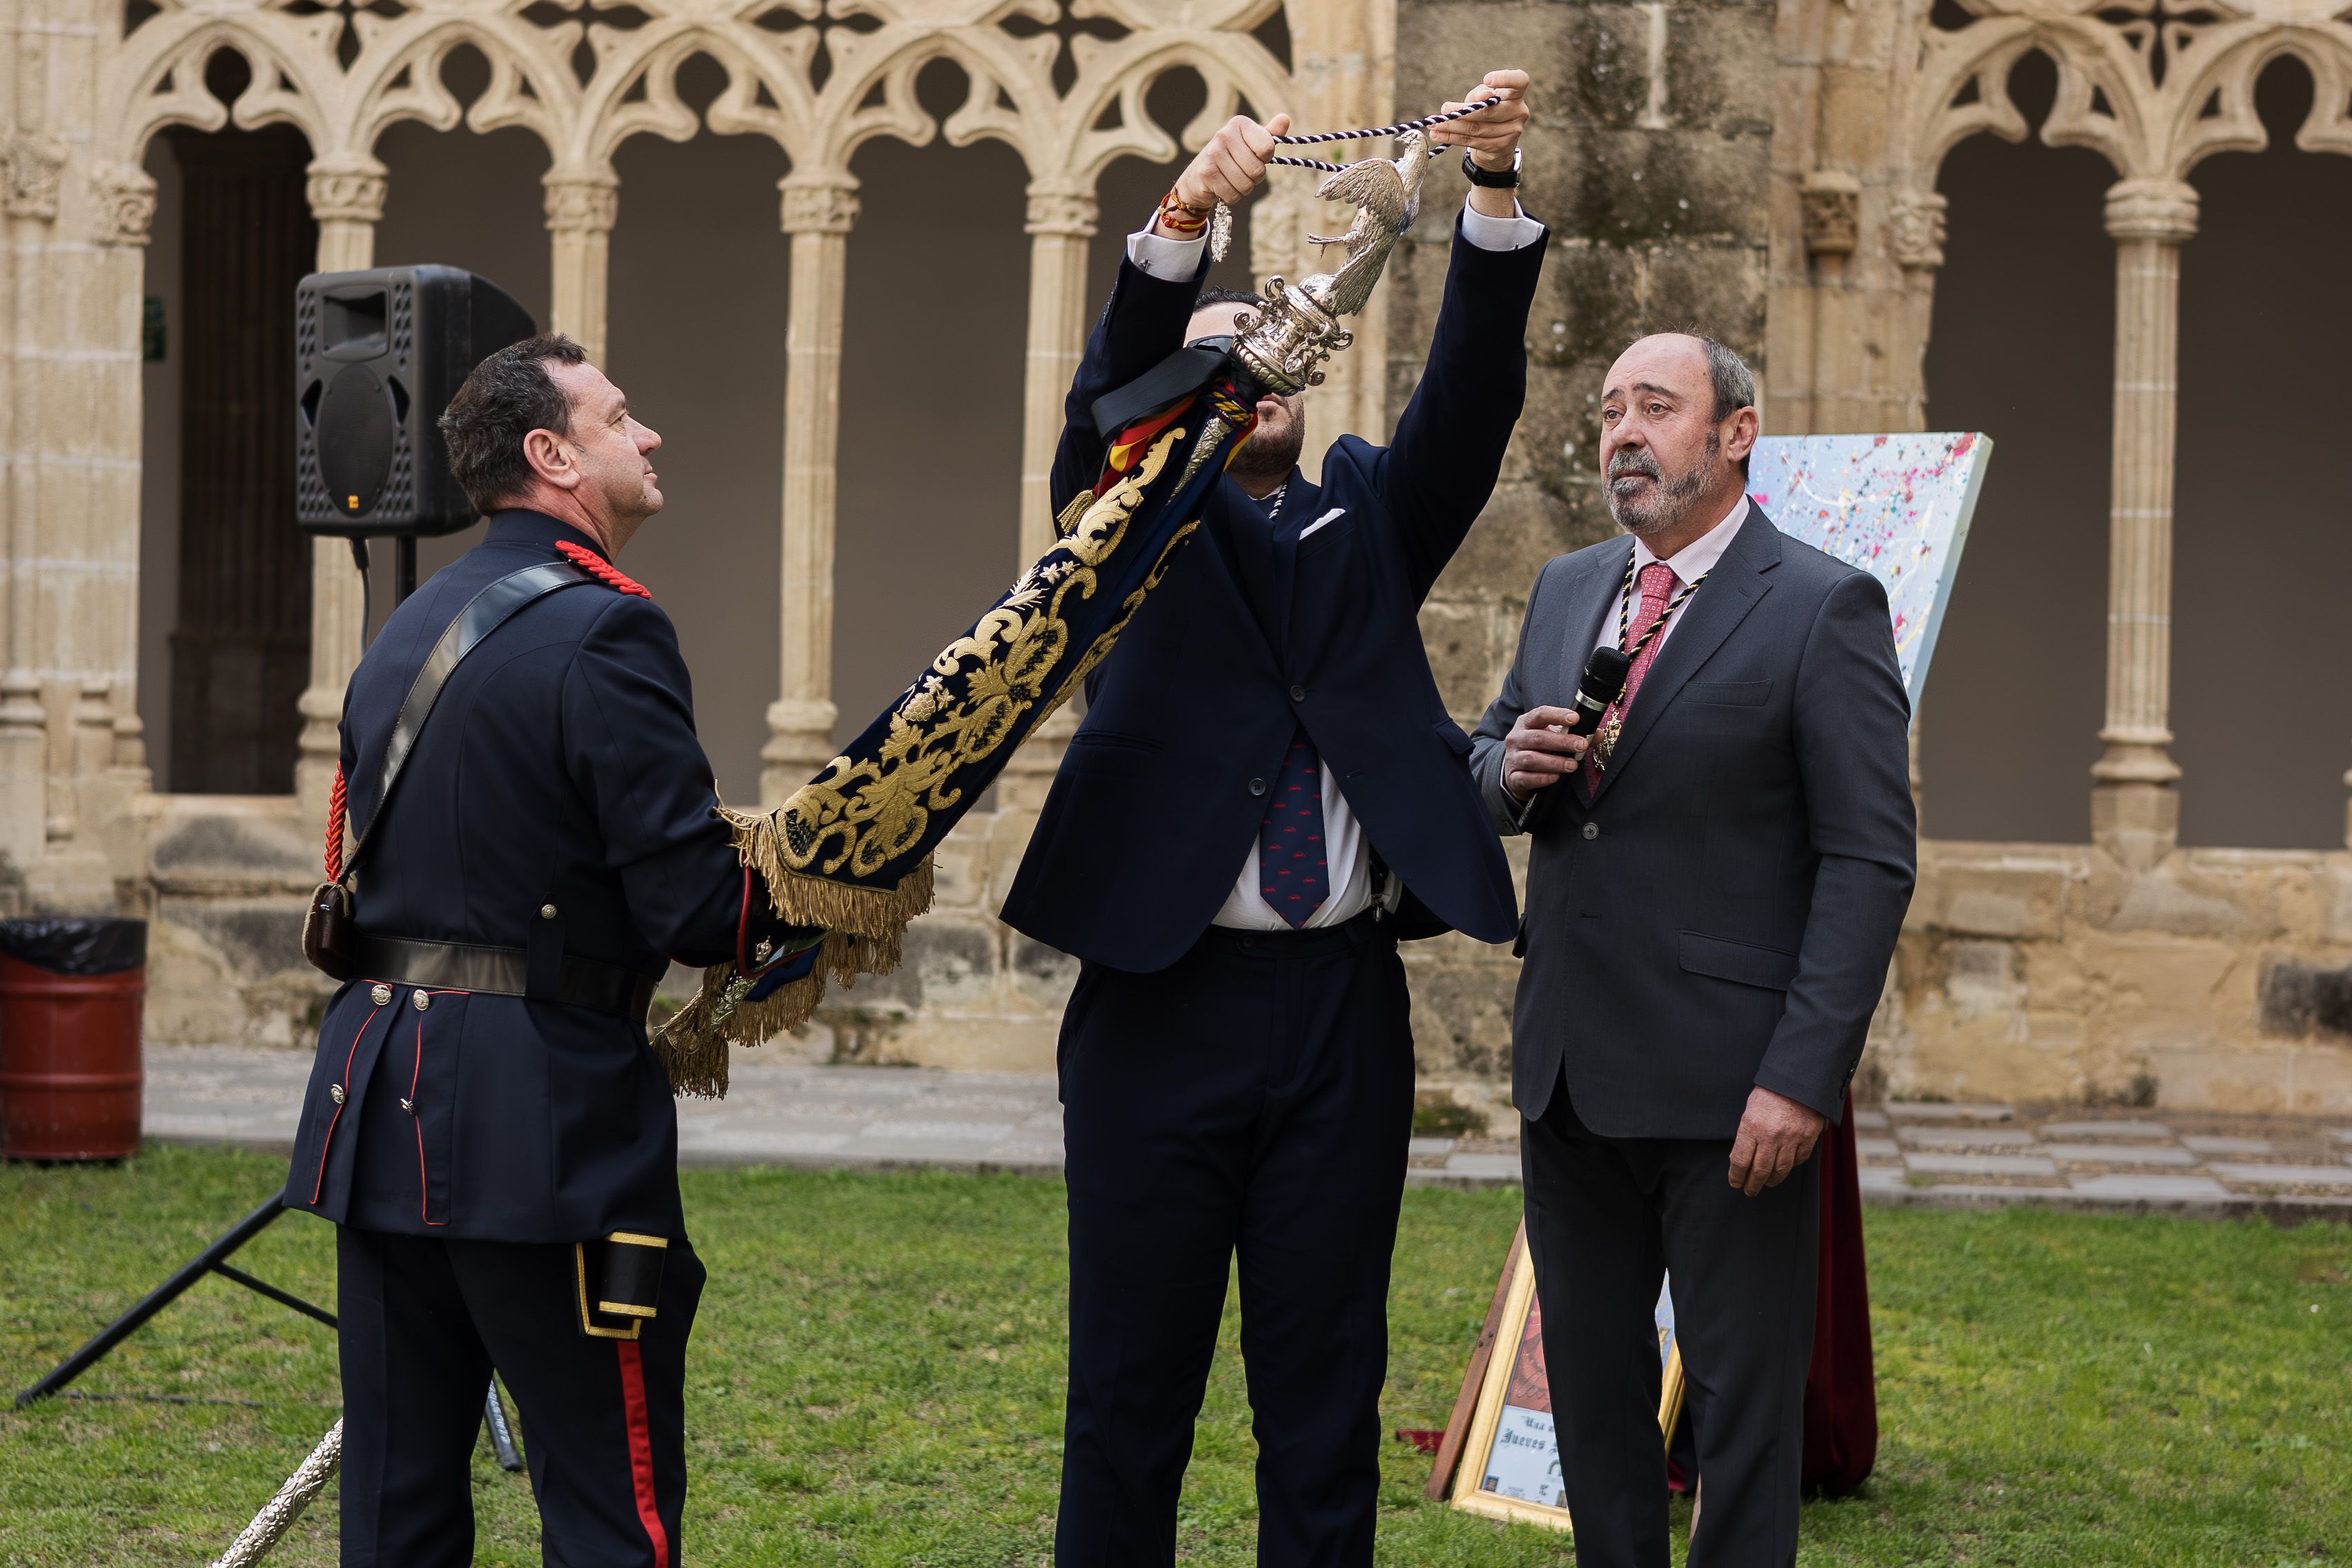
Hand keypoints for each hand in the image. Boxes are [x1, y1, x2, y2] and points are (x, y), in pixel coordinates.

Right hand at [1167, 114, 1291, 222]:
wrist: (1198, 176)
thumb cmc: (1232, 159)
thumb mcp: (1251, 144)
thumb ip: (1269, 134)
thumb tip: (1285, 118)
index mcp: (1239, 124)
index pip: (1267, 148)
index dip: (1265, 159)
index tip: (1255, 157)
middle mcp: (1224, 134)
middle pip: (1258, 170)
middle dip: (1254, 178)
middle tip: (1242, 172)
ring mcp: (1213, 153)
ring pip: (1246, 185)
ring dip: (1243, 189)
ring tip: (1231, 179)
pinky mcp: (1206, 173)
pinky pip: (1233, 195)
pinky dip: (1231, 197)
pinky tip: (1222, 187)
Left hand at [1431, 69, 1530, 170]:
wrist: (1496, 143)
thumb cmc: (1488, 110)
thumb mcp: (1483, 98)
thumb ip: (1479, 95)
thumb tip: (1482, 96)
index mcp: (1516, 93)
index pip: (1520, 80)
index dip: (1505, 78)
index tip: (1486, 80)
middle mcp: (1519, 111)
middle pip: (1489, 111)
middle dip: (1462, 111)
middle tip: (1443, 110)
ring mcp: (1513, 130)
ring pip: (1477, 128)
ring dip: (1451, 127)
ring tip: (1434, 125)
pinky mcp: (1502, 147)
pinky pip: (1473, 142)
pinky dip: (1453, 138)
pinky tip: (1438, 135)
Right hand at [1500, 706, 1588, 801]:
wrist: (1515, 769)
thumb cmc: (1538, 748)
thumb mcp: (1553, 736)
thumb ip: (1575, 735)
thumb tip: (1597, 735)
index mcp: (1526, 723)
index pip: (1540, 714)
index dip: (1557, 715)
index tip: (1575, 719)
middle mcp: (1516, 738)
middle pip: (1538, 738)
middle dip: (1562, 742)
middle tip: (1581, 745)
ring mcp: (1512, 758)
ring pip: (1531, 759)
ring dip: (1554, 762)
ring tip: (1572, 765)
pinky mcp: (1513, 776)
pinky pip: (1526, 778)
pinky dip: (1542, 778)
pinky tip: (1555, 777)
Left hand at [1726, 1087, 1824, 1196]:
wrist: (1798, 1079)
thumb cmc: (1769, 1093)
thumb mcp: (1750, 1110)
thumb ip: (1746, 1134)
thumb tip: (1740, 1159)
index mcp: (1752, 1126)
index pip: (1740, 1161)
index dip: (1736, 1176)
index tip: (1735, 1182)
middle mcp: (1771, 1135)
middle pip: (1760, 1170)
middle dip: (1753, 1184)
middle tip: (1749, 1190)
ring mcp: (1791, 1137)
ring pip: (1781, 1170)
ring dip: (1772, 1180)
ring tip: (1767, 1183)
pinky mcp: (1808, 1137)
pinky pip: (1799, 1159)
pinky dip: (1791, 1166)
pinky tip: (1784, 1167)